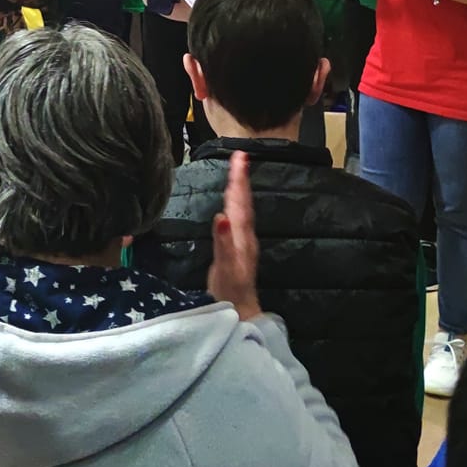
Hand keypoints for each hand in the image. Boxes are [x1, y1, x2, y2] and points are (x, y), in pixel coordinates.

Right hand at [206, 150, 260, 318]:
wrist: (240, 310)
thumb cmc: (230, 290)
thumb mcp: (225, 268)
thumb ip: (223, 242)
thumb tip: (221, 216)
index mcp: (241, 235)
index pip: (240, 202)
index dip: (239, 179)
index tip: (240, 156)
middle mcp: (245, 234)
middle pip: (243, 201)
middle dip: (240, 178)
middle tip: (240, 155)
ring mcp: (243, 241)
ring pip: (242, 208)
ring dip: (239, 188)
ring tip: (238, 171)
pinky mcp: (237, 246)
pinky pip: (237, 217)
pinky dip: (235, 204)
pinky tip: (231, 204)